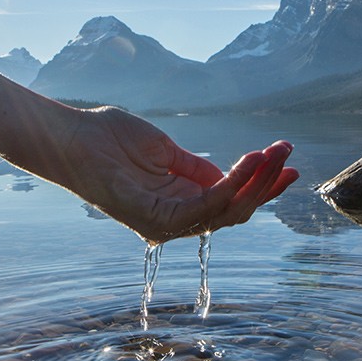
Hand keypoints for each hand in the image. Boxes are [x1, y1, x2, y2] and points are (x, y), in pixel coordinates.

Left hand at [46, 107, 298, 243]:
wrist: (73, 137)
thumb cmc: (111, 140)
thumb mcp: (166, 152)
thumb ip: (198, 168)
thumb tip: (231, 177)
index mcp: (179, 204)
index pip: (230, 203)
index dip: (261, 186)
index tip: (288, 164)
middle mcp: (175, 220)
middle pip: (235, 212)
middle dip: (266, 184)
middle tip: (288, 154)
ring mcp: (165, 223)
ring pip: (225, 213)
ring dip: (254, 182)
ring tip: (273, 154)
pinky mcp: (154, 219)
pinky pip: (203, 208)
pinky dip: (229, 186)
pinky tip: (247, 164)